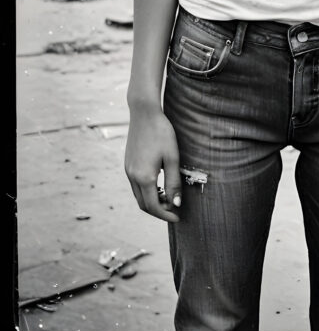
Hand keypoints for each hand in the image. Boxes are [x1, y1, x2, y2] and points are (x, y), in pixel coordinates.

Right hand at [125, 107, 181, 222]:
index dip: (166, 215)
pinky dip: (146, 191)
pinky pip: (135, 185)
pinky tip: (158, 185)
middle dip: (158, 211)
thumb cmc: (162, 133)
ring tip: (168, 198)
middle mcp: (132, 176)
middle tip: (174, 210)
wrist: (144, 113)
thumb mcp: (172, 158)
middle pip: (144, 204)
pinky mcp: (127, 164)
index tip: (178, 217)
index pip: (153, 206)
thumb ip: (174, 183)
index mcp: (144, 177)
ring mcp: (128, 170)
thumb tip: (176, 204)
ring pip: (138, 196)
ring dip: (152, 202)